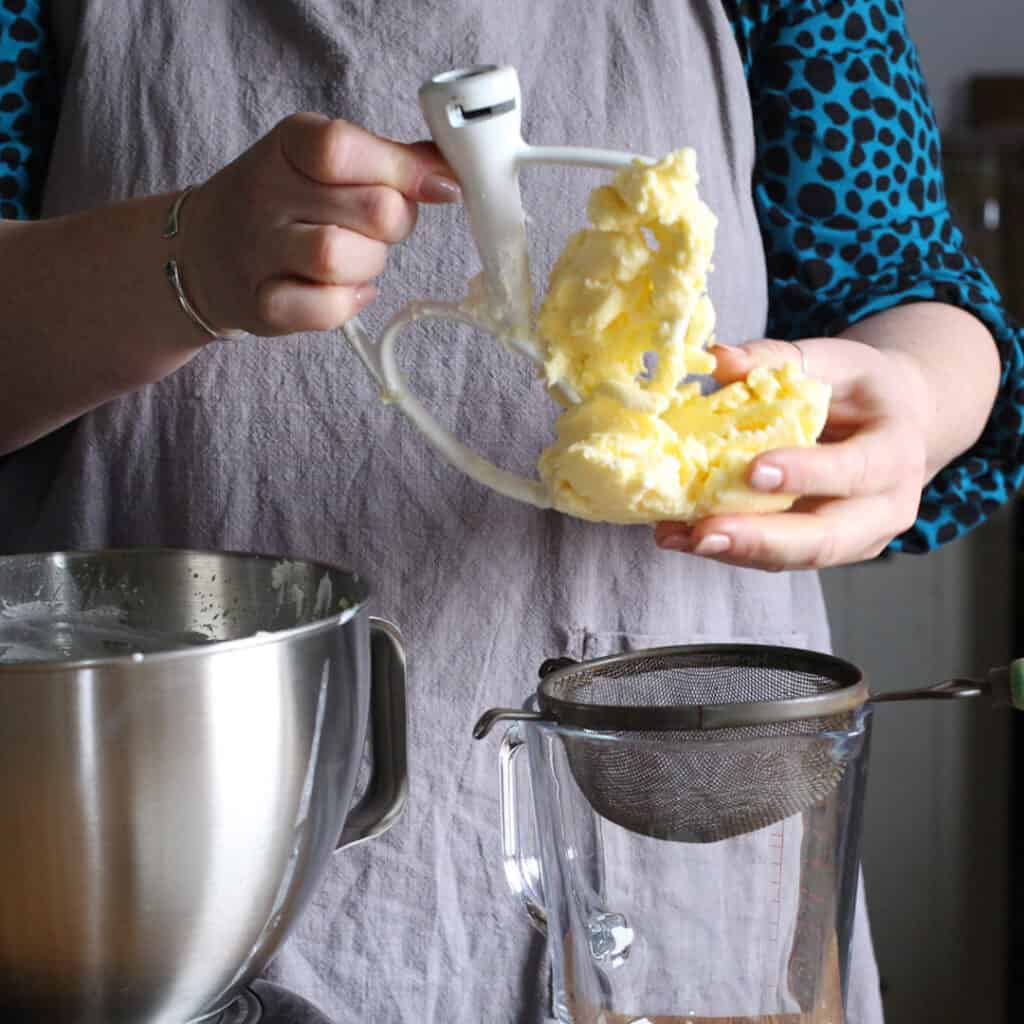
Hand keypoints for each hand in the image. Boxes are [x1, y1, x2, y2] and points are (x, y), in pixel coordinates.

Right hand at [181, 113, 459, 335]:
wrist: (203, 254)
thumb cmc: (286, 203)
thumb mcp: (328, 164)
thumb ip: (390, 162)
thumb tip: (450, 173)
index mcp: (288, 144)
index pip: (345, 147)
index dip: (404, 170)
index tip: (440, 187)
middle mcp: (266, 192)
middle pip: (370, 209)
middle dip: (396, 223)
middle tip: (378, 228)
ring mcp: (260, 250)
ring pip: (342, 258)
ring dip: (370, 263)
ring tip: (357, 259)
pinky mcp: (263, 305)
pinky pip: (328, 309)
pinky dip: (349, 303)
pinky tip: (344, 290)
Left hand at [654, 338, 930, 570]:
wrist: (895, 424)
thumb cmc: (862, 389)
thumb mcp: (834, 360)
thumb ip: (778, 359)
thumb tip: (718, 359)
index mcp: (895, 451)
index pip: (855, 469)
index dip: (807, 474)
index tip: (754, 471)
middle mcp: (885, 507)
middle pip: (827, 538)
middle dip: (762, 539)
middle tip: (705, 533)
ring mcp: (856, 539)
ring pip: (794, 558)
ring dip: (733, 551)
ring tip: (678, 536)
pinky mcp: (822, 552)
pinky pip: (774, 558)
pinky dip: (727, 550)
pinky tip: (682, 535)